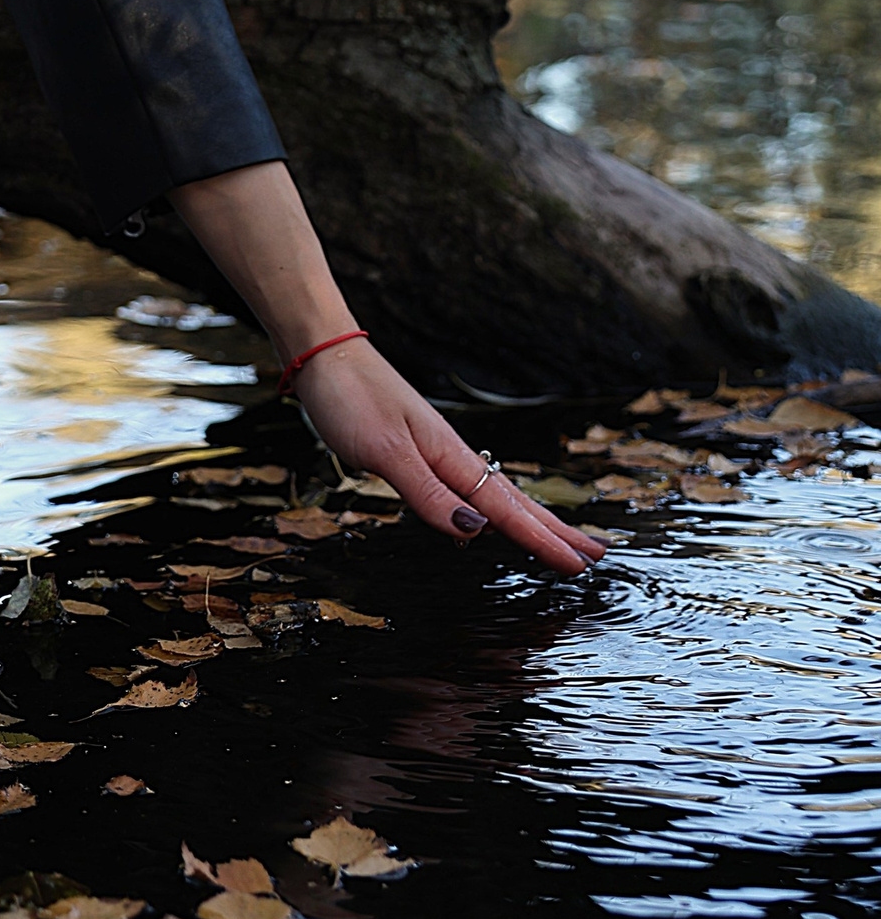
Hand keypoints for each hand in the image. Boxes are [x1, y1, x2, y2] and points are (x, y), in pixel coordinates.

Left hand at [170, 166, 605, 577]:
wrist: (323, 352)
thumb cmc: (349, 398)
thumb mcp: (384, 452)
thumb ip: (427, 493)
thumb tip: (477, 533)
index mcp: (449, 457)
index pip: (505, 510)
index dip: (543, 540)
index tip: (582, 565)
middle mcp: (450, 454)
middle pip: (513, 500)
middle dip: (554, 529)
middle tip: (596, 555)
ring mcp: (434, 449)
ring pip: (493, 493)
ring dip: (529, 519)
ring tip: (558, 539)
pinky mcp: (414, 446)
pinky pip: (466, 486)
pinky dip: (490, 506)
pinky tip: (485, 517)